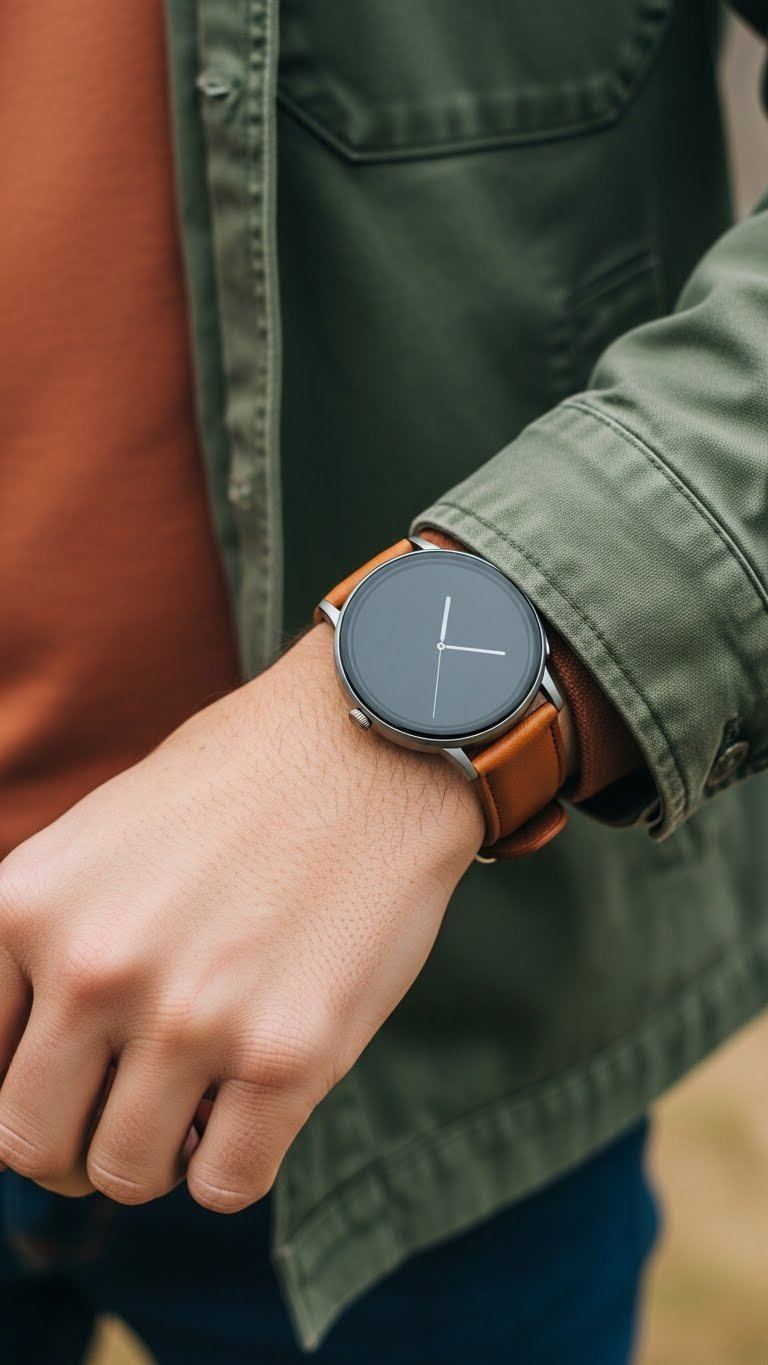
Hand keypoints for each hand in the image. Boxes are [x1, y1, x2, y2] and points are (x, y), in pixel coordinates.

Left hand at [0, 625, 482, 1208]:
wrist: (369, 744)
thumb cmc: (236, 787)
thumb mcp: (94, 841)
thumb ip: (45, 944)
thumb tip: (33, 1061)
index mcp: (28, 908)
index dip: (24, 1088)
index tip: (74, 1079)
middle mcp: (94, 969)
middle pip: (31, 1144)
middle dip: (76, 1145)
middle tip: (128, 1110)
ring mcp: (190, 1017)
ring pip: (127, 1175)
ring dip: (161, 1155)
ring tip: (202, 1095)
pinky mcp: (288, 1054)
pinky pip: (226, 1187)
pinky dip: (234, 1165)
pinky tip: (257, 1102)